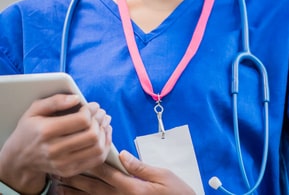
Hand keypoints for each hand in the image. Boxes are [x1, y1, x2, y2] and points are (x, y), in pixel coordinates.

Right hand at [0, 94, 111, 193]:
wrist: (19, 159)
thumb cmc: (29, 130)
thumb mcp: (34, 111)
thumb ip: (55, 101)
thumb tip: (76, 98)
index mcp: (46, 131)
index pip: (82, 120)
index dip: (91, 110)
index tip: (92, 106)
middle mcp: (54, 150)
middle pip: (92, 134)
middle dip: (100, 120)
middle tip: (100, 113)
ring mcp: (63, 163)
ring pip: (97, 147)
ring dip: (104, 132)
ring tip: (103, 122)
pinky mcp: (70, 171)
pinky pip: (97, 159)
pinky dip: (105, 145)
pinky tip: (102, 134)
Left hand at [52, 151, 194, 194]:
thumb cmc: (176, 193)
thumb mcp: (163, 176)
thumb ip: (140, 167)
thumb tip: (123, 155)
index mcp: (132, 187)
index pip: (106, 173)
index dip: (90, 162)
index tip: (76, 152)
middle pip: (93, 187)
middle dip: (75, 177)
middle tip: (58, 168)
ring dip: (75, 192)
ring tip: (58, 185)